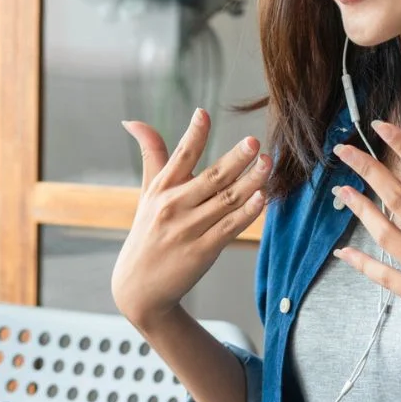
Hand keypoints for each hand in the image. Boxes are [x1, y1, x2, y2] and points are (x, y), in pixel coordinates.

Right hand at [111, 109, 268, 331]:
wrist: (139, 287)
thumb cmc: (148, 232)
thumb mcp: (147, 192)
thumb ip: (152, 155)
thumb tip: (133, 121)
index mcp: (160, 188)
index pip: (179, 157)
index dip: (192, 135)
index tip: (203, 114)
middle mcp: (173, 207)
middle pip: (210, 178)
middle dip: (234, 159)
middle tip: (254, 142)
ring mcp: (188, 230)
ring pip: (225, 201)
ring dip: (249, 181)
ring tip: (268, 163)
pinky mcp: (202, 251)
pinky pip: (229, 228)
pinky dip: (246, 212)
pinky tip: (262, 197)